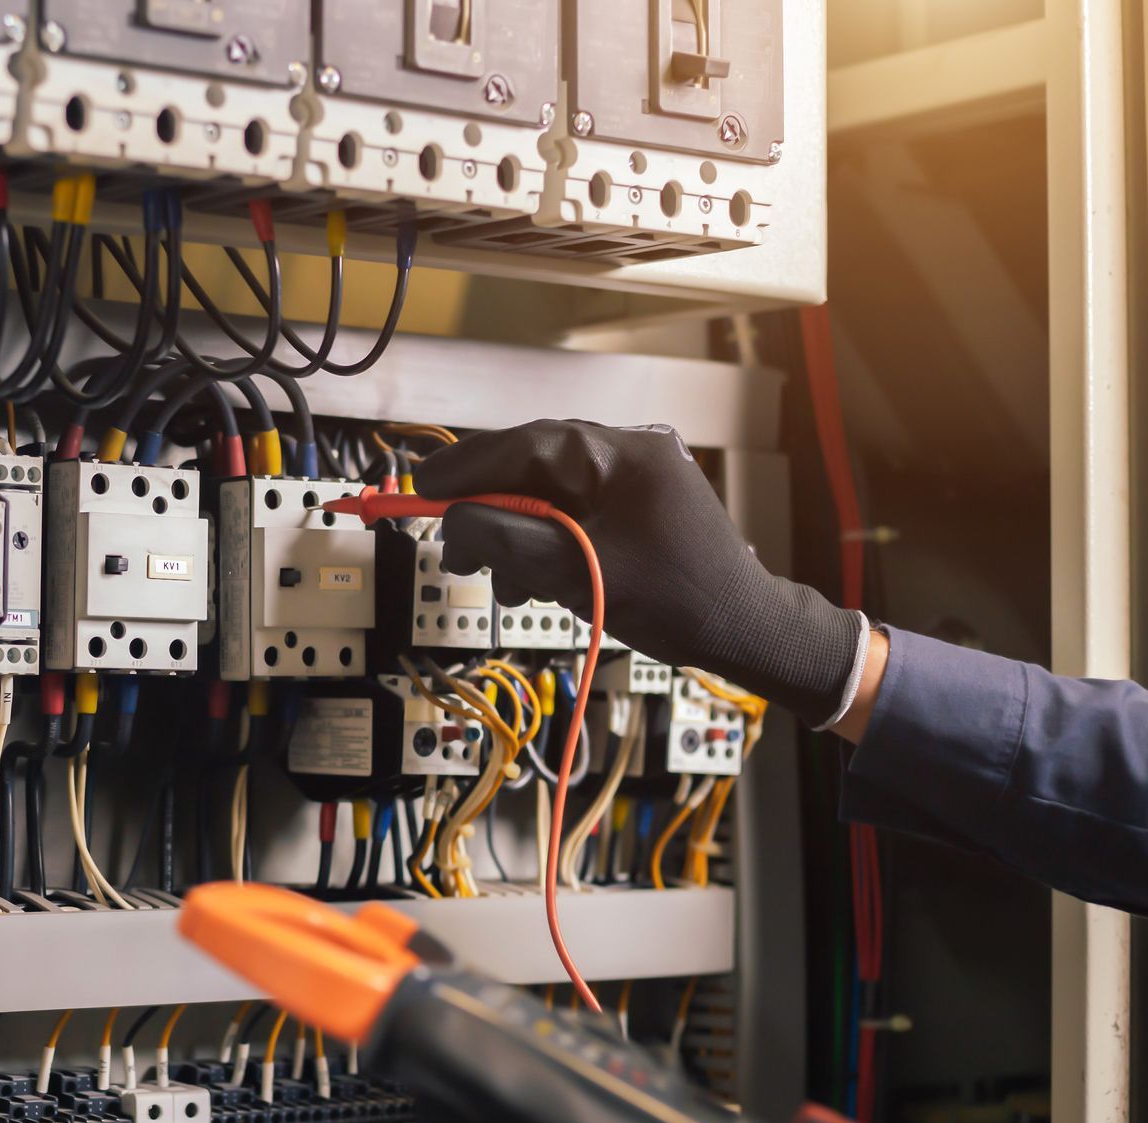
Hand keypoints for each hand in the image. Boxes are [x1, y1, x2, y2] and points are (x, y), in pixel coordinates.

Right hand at [416, 419, 864, 726]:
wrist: (747, 632)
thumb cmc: (677, 602)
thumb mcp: (575, 572)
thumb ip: (505, 539)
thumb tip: (453, 522)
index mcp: (620, 452)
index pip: (521, 446)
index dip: (463, 469)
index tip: (419, 490)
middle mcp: (629, 450)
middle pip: (532, 465)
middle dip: (488, 508)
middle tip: (453, 547)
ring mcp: (638, 476)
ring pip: (550, 492)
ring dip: (517, 532)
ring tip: (505, 582)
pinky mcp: (640, 504)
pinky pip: (576, 510)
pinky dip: (548, 540)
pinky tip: (537, 577)